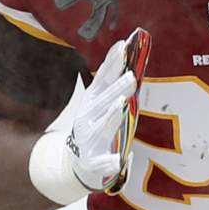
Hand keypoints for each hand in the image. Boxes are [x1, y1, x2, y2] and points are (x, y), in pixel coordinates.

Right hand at [67, 28, 150, 192]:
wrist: (76, 162)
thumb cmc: (96, 126)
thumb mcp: (102, 102)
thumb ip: (114, 82)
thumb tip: (128, 52)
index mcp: (92, 100)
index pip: (103, 79)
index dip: (112, 63)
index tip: (123, 47)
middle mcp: (87, 117)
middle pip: (104, 101)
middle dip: (117, 89)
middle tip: (132, 78)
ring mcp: (89, 139)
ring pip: (102, 127)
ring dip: (111, 116)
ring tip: (121, 106)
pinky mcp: (92, 161)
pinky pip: (101, 162)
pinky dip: (108, 162)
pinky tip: (117, 160)